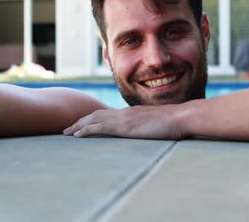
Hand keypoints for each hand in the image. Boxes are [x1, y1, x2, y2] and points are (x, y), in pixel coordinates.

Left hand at [62, 105, 187, 139]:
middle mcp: (125, 113)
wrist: (181, 117)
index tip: (83, 125)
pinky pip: (99, 127)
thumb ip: (151, 128)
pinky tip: (77, 135)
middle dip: (81, 122)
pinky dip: (86, 130)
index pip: (108, 115)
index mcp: (133, 113)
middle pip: (96, 115)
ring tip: (67, 133)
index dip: (94, 119)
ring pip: (94, 120)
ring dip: (78, 126)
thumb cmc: (176, 123)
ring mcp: (124, 118)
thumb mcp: (160, 126)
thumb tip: (151, 134)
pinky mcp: (124, 126)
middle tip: (68, 129)